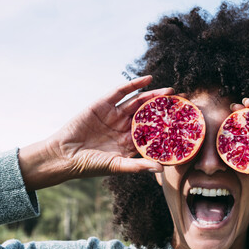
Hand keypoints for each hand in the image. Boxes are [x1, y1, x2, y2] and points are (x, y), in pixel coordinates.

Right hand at [19, 76, 173, 189]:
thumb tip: (160, 169)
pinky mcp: (103, 104)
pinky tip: (149, 79)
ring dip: (154, 96)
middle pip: (150, 115)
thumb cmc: (90, 165)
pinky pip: (121, 92)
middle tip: (184, 103)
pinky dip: (134, 85)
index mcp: (131, 142)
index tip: (185, 124)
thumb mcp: (117, 166)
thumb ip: (138, 166)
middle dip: (165, 109)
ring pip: (138, 102)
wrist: (63, 155)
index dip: (169, 128)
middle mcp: (125, 127)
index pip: (154, 133)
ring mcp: (115, 114)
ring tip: (170, 92)